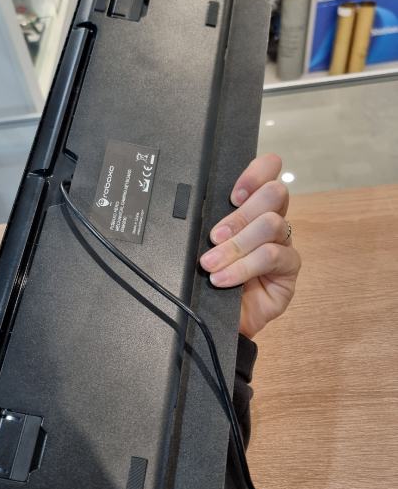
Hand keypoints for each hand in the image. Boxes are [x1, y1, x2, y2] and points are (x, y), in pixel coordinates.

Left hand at [199, 154, 300, 338]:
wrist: (215, 317)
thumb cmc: (210, 275)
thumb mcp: (205, 244)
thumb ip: (210, 222)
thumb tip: (199, 208)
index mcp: (252, 206)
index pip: (268, 172)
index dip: (256, 173)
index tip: (232, 194)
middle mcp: (272, 220)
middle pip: (274, 194)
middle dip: (241, 214)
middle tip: (214, 236)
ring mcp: (283, 244)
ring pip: (271, 224)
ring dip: (236, 245)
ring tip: (211, 264)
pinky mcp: (289, 269)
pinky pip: (272, 256)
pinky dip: (243, 267)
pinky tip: (224, 279)